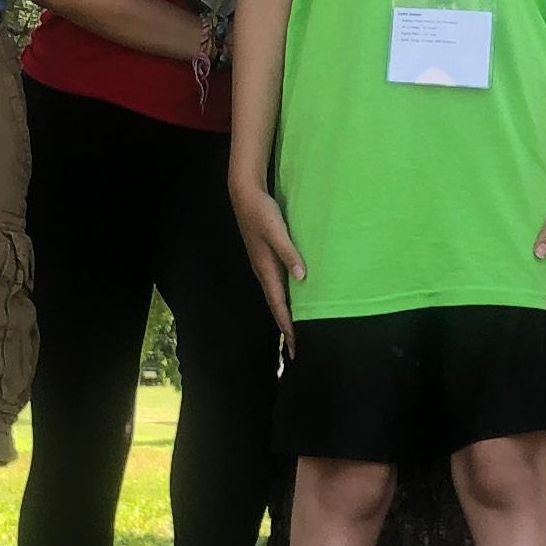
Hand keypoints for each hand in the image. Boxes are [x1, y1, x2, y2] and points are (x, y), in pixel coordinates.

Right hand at [228, 179, 303, 350]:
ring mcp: (264, 265)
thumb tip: (301, 276)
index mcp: (266, 269)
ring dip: (285, 315)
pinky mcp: (267, 257)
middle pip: (276, 306)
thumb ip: (289, 252)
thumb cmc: (262, 212)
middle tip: (295, 350)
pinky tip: (293, 299)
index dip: (287, 326)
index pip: (278, 304)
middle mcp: (264, 271)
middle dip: (286, 328)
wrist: (245, 195)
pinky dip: (285, 298)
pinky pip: (277, 285)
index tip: (294, 346)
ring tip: (295, 332)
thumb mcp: (277, 230)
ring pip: (276, 296)